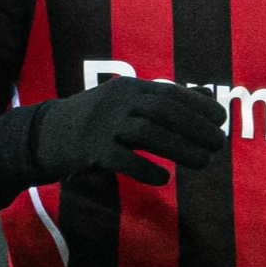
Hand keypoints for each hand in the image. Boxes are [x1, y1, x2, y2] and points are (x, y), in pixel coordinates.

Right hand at [34, 75, 225, 183]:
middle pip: (164, 111)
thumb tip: (208, 97)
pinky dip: (146, 169)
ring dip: (180, 148)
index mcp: (129, 88)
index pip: (171, 92)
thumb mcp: (129, 104)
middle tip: (218, 145)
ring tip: (203, 163)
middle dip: (196, 127)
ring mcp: (103, 125)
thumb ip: (166, 101)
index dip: (199, 106)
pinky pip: (123, 160)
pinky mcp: (90, 150)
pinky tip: (164, 178)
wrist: (44, 135)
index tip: (221, 120)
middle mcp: (117, 101)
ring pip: (148, 133)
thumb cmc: (96, 122)